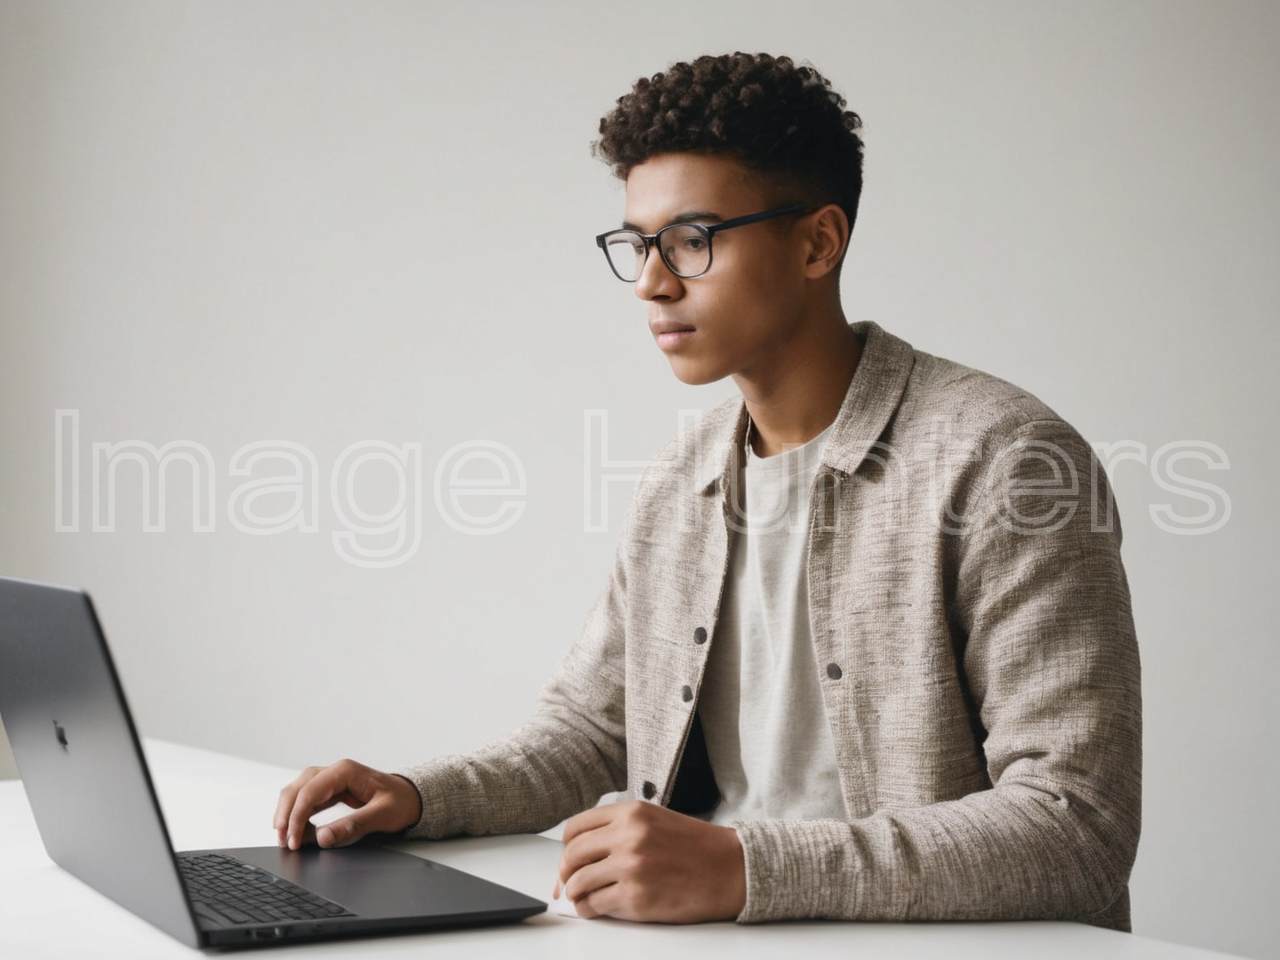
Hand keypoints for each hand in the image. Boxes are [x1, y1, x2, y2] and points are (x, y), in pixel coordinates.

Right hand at [273, 759, 422, 850]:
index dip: (298, 817)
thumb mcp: (382, 816)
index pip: (311, 792)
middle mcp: (335, 772)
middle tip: (282, 840)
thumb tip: (322, 838)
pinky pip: (307, 799)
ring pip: (298, 791)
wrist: (411, 798)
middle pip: (298, 788)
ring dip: (287, 813)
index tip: (294, 841)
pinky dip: (297, 814)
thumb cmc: (400, 802)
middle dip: (285, 814)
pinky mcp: (330, 790)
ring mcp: (331, 780)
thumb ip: (352, 826)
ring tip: (283, 838)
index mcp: (346, 771)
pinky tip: (295, 831)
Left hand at [554, 800, 745, 922]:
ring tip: (582, 897)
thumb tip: (580, 856)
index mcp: (632, 813)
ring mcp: (631, 867)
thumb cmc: (695, 848)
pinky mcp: (636, 897)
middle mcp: (628, 836)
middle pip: (571, 855)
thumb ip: (619, 831)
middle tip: (567, 883)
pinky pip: (594, 905)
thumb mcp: (655, 821)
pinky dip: (588, 910)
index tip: (569, 859)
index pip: (576, 827)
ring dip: (574, 893)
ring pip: (578, 882)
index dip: (567, 847)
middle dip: (565, 872)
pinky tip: (596, 908)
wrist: (730, 869)